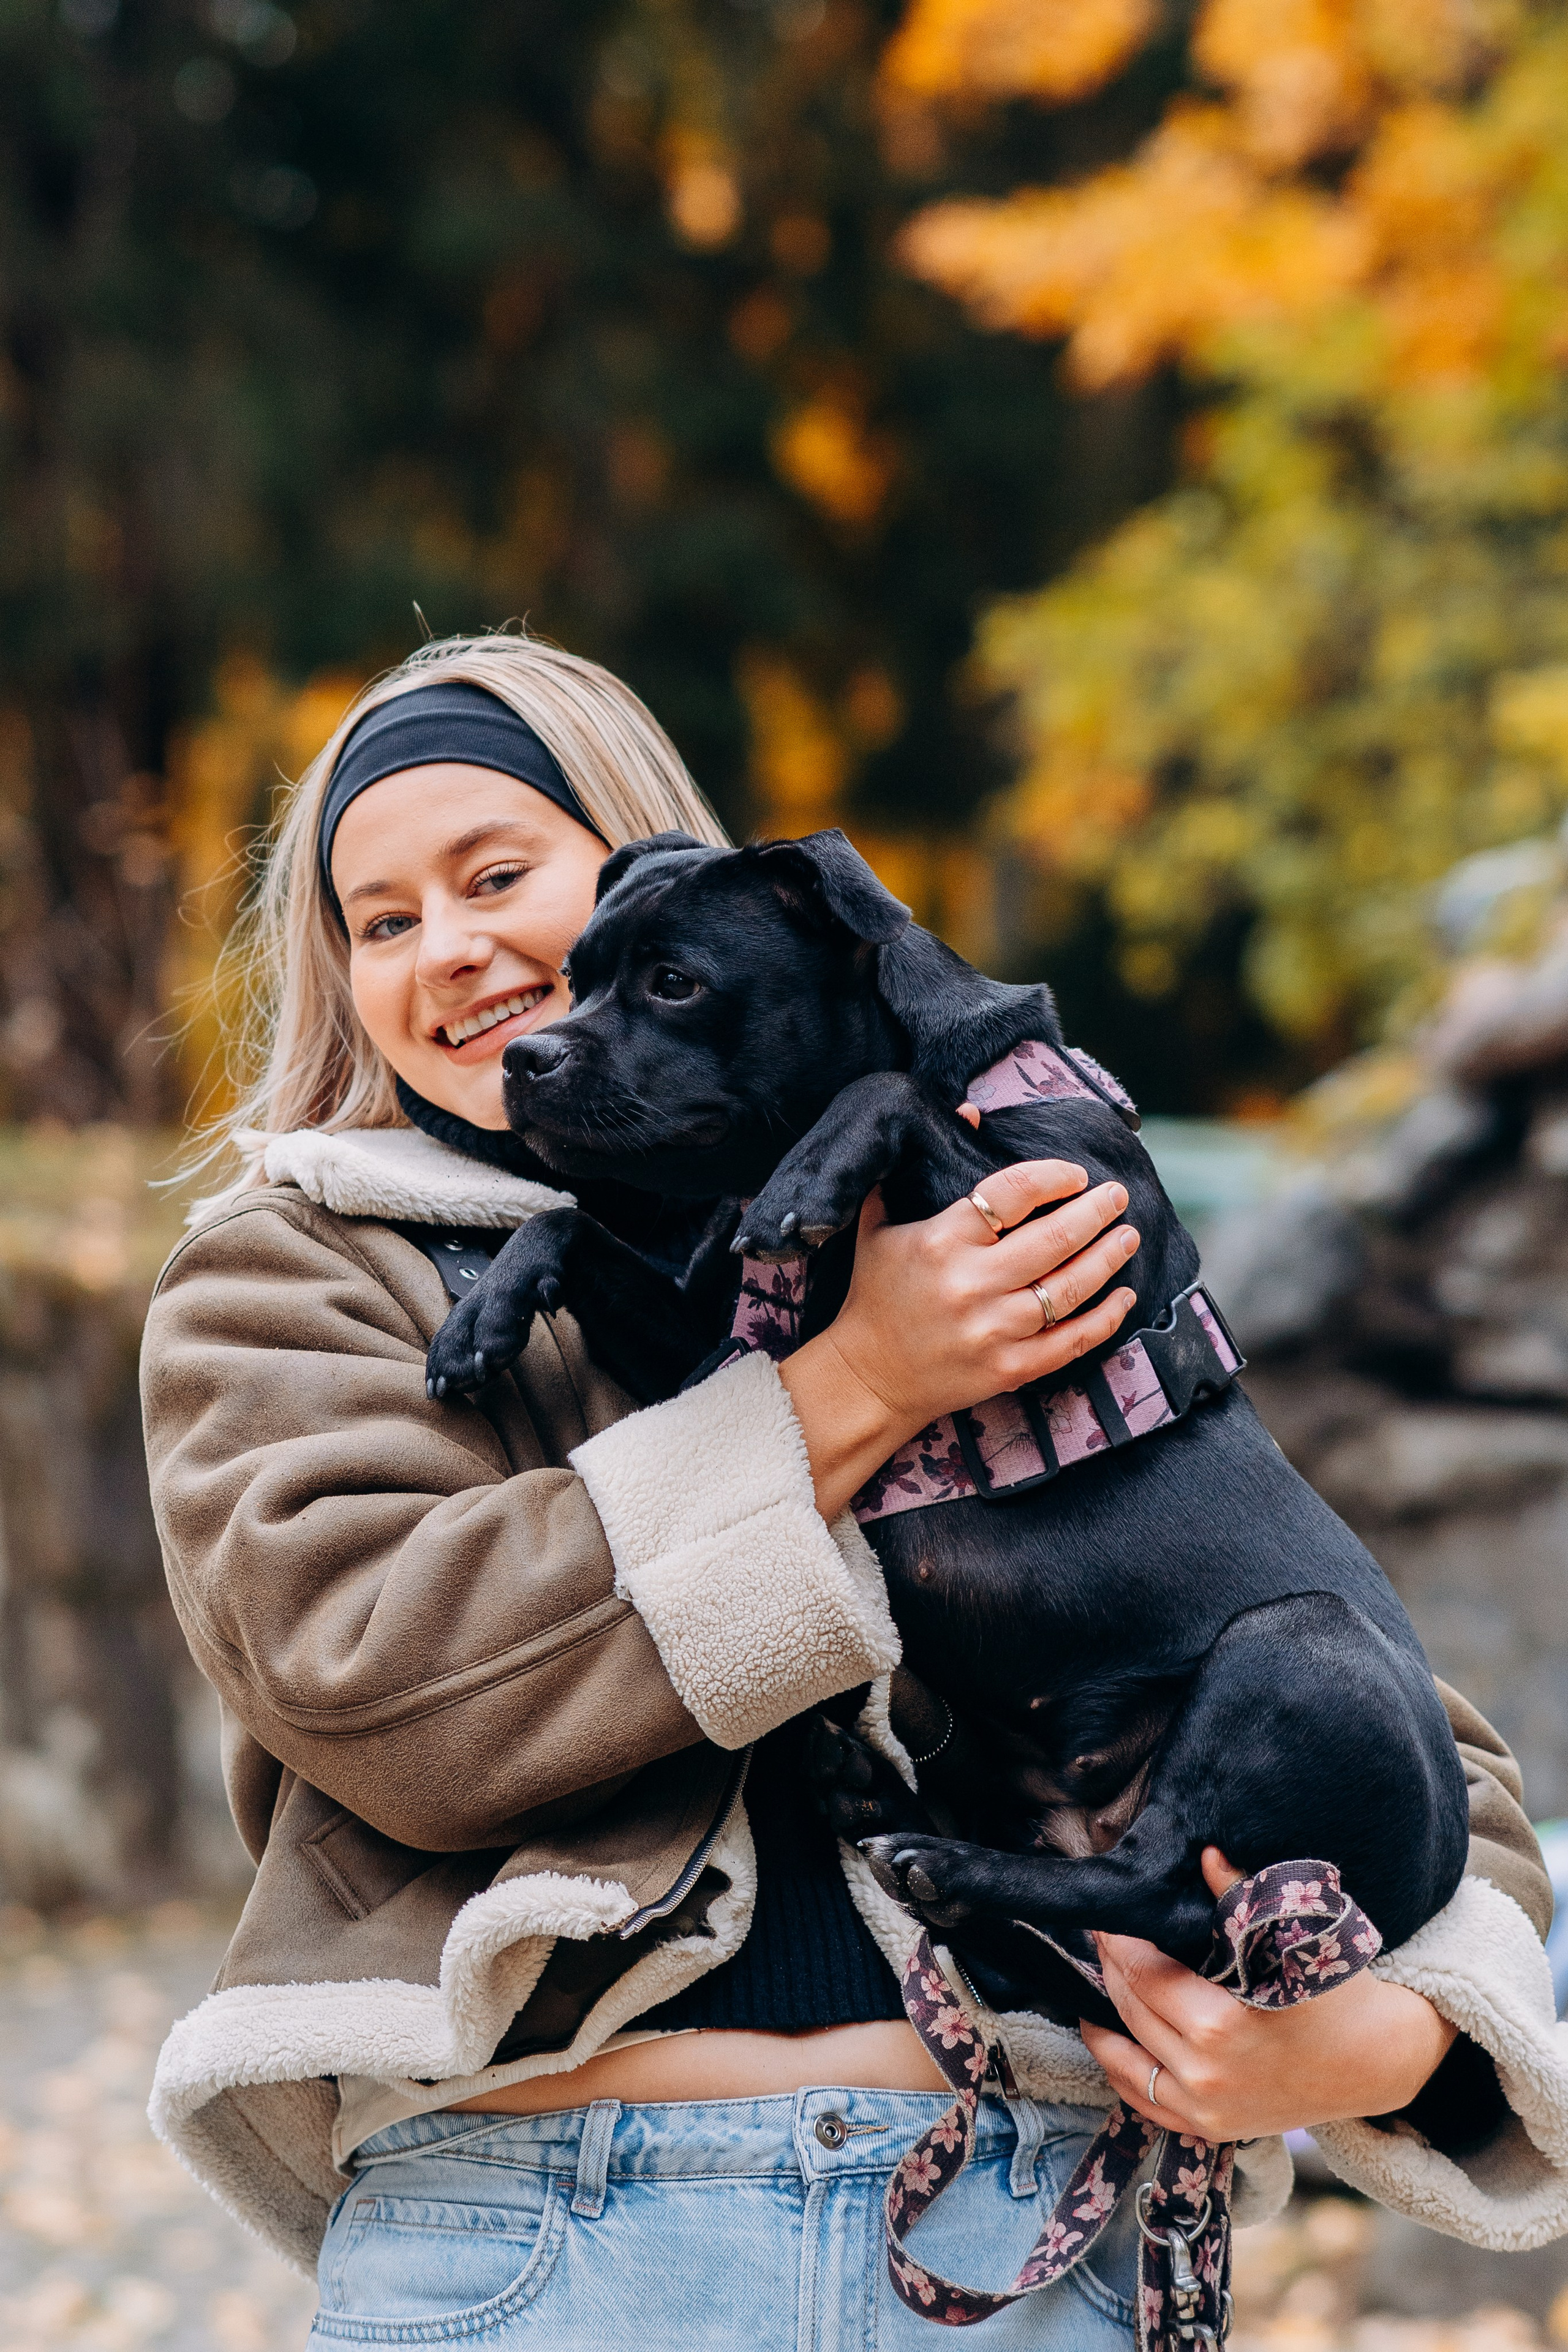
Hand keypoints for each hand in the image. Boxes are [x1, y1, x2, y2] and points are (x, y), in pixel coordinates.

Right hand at [780, 1158, 1139, 1519]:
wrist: (867, 1379)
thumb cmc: (875, 1295)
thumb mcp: (878, 1225)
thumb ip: (913, 1170)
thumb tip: (970, 1111)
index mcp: (942, 1241)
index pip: (1011, 1193)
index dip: (1052, 1177)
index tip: (1076, 1174)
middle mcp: (971, 1283)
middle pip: (1054, 1238)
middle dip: (1096, 1211)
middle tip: (1117, 1196)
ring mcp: (993, 1329)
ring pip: (1070, 1287)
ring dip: (1108, 1258)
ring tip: (1128, 1236)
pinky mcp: (1009, 1368)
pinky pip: (1071, 1341)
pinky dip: (1105, 1319)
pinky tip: (1124, 1297)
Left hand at [1079, 1848, 1457, 2140]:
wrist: (1377, 2060)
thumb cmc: (1335, 1993)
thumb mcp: (1291, 1939)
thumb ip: (1239, 1896)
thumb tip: (1204, 1853)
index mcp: (1219, 2025)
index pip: (1143, 1973)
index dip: (1119, 1941)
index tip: (1108, 1915)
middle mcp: (1204, 2074)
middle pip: (1131, 2011)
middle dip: (1111, 1969)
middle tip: (1100, 1936)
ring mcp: (1206, 2108)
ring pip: (1126, 2059)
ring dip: (1105, 2018)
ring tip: (1099, 1980)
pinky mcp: (1211, 2128)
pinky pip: (1145, 2102)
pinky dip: (1121, 2069)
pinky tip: (1110, 2039)